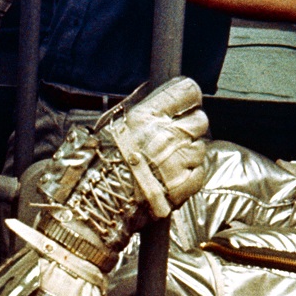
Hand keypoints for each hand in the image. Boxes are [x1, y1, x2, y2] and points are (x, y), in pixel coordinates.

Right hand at [108, 76, 207, 217]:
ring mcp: (177, 162)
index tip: (184, 105)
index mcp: (145, 117)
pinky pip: (199, 172)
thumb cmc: (98, 164)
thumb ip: (141, 112)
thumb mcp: (113, 126)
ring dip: (188, 153)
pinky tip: (170, 177)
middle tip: (172, 137)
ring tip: (165, 163)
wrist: (95, 203)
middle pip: (200, 120)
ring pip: (200, 147)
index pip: (187, 92)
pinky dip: (190, 175)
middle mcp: (165, 136)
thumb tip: (160, 102)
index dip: (189, 98)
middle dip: (190, 126)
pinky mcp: (184, 185)